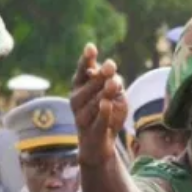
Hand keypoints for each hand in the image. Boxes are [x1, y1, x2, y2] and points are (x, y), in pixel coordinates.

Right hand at [70, 43, 127, 166]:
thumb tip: (110, 68)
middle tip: (112, 66)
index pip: (82, 72)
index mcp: (79, 88)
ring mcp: (82, 117)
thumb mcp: (110, 93)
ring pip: (94, 102)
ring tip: (114, 83)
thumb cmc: (104, 112)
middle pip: (89, 86)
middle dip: (100, 76)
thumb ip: (110, 80)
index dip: (86, 61)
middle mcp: (76, 101)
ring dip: (104, 92)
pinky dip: (102, 113)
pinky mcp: (93, 132)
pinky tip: (106, 104)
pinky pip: (98, 121)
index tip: (91, 48)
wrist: (98, 143)